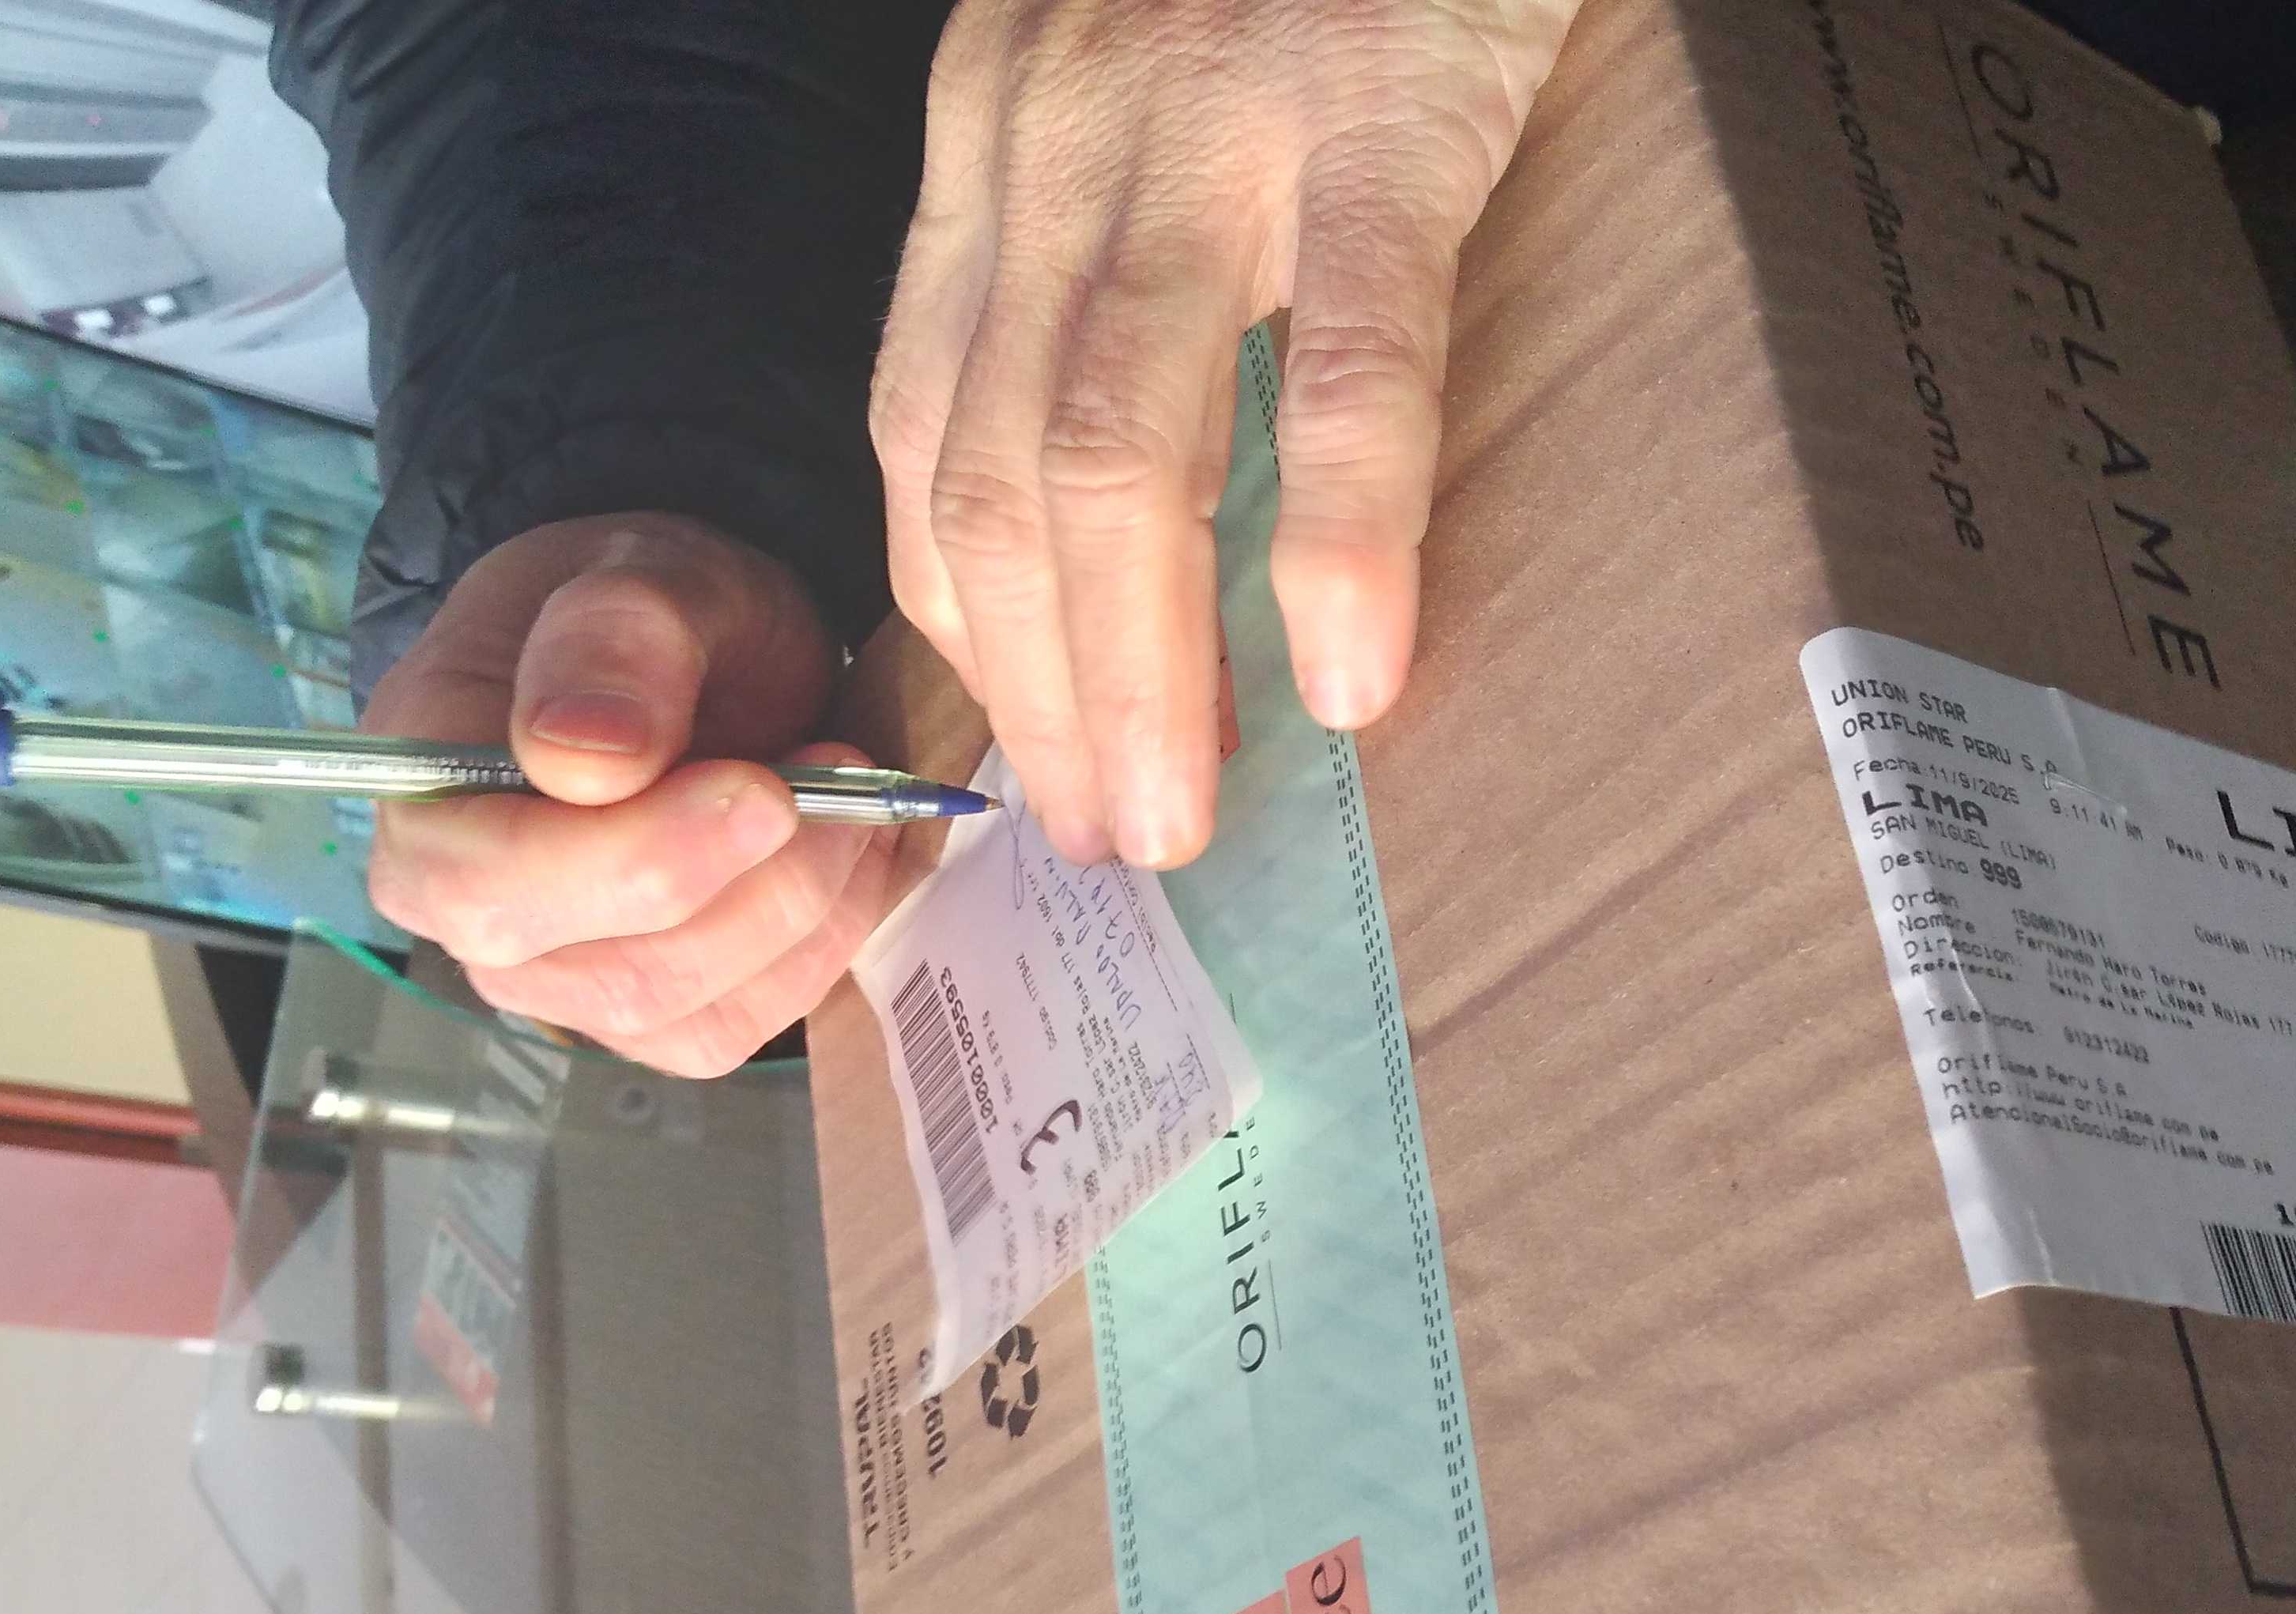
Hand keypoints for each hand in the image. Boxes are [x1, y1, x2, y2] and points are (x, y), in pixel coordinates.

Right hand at [363, 513, 911, 1076]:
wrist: (684, 658)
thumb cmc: (638, 617)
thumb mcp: (638, 570)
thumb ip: (611, 643)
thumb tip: (580, 756)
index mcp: (424, 783)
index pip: (485, 884)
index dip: (633, 860)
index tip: (759, 788)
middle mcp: (464, 905)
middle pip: (606, 971)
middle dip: (753, 886)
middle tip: (836, 772)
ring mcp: (551, 975)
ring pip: (684, 1010)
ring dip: (800, 908)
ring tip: (851, 800)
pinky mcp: (639, 1012)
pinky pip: (732, 1026)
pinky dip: (814, 948)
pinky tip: (843, 861)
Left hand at [870, 0, 1580, 870]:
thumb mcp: (1142, 86)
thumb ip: (1105, 259)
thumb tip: (1133, 513)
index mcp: (993, 147)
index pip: (920, 434)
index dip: (958, 631)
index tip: (1013, 768)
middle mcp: (1052, 137)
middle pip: (991, 475)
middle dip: (1030, 692)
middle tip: (1098, 844)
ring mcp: (1205, 119)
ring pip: (1110, 445)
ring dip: (1135, 662)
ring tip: (1177, 813)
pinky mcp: (1376, 102)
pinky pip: (1339, 353)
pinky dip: (1342, 525)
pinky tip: (1355, 669)